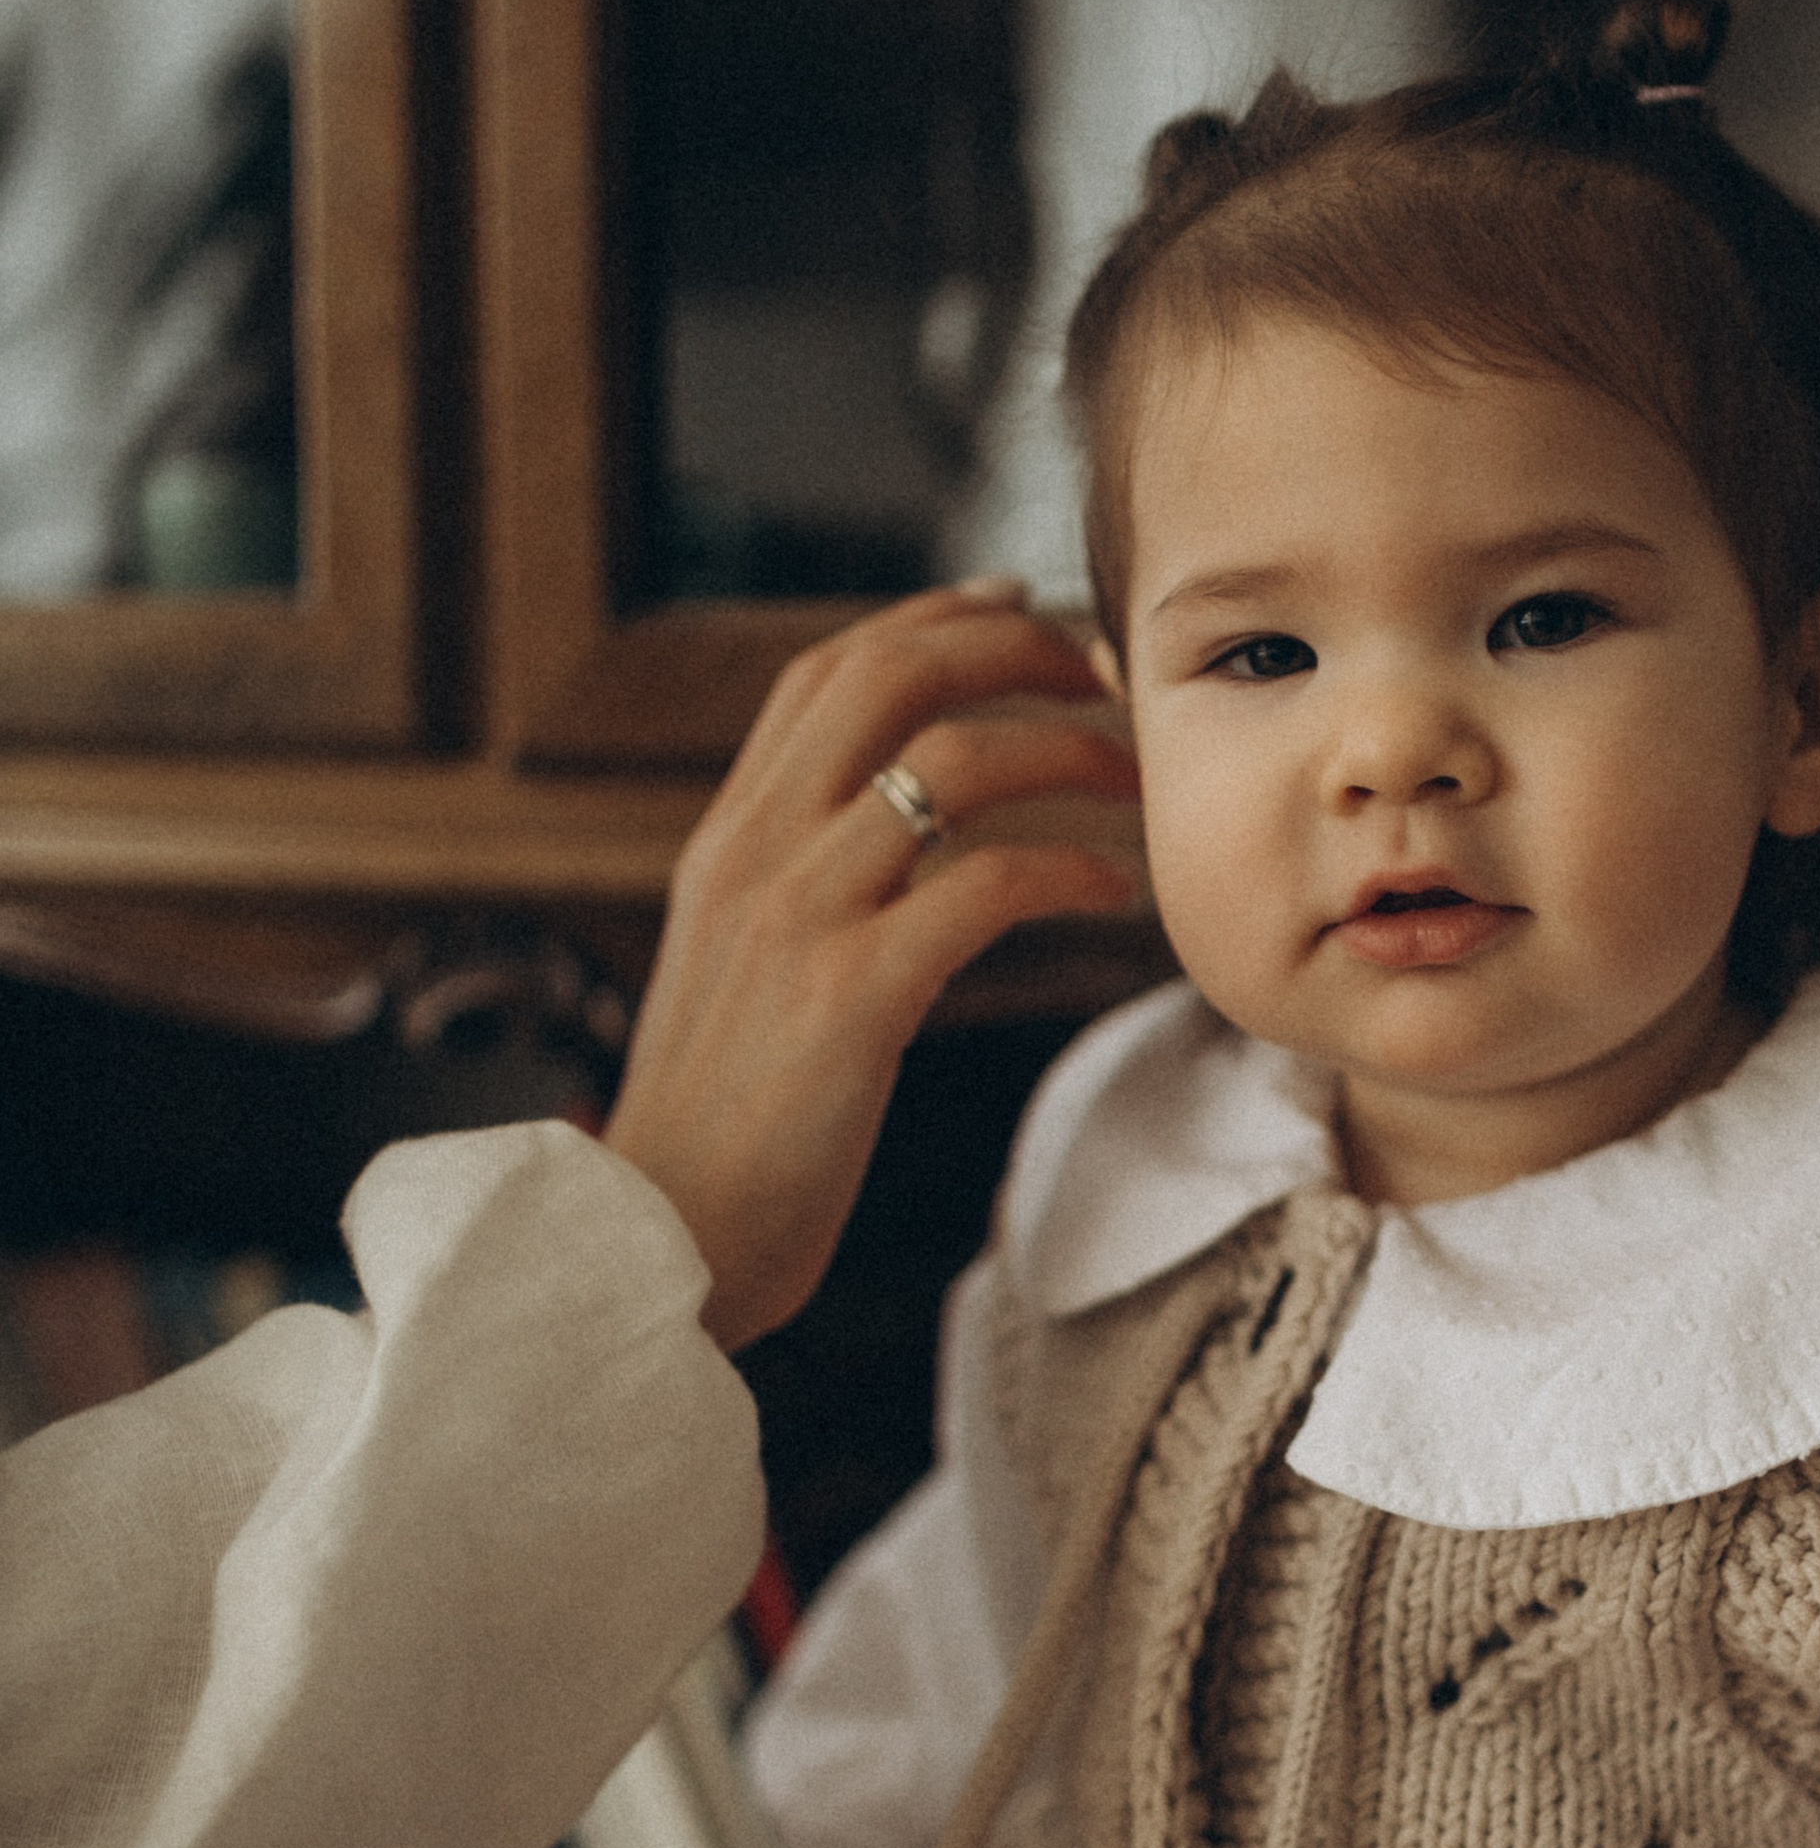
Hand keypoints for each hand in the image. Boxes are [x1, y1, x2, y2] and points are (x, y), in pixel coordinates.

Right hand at [607, 577, 1140, 1348]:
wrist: (658, 1240)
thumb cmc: (721, 1132)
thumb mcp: (740, 975)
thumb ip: (798, 892)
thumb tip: (890, 840)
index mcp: (729, 840)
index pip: (831, 671)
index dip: (933, 619)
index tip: (1020, 607)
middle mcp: (755, 851)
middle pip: (894, 672)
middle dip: (1016, 646)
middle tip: (1107, 671)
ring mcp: (798, 916)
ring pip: (952, 759)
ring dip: (1067, 751)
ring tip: (1133, 779)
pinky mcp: (849, 996)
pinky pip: (983, 885)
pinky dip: (1068, 871)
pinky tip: (1114, 896)